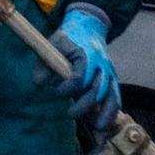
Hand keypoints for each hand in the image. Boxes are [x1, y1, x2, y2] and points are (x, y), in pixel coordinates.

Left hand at [54, 5, 122, 128]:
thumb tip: (39, 83)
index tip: (58, 91)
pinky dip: (112, 112)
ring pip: (111, 94)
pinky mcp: (111, 80)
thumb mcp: (51, 45)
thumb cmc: (67, 39)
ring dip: (105, 112)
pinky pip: (115, 97)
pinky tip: (104, 124)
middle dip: (85, 103)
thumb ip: (44, 64)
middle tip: (70, 113)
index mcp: (87, 53)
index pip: (81, 75)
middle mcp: (101, 64)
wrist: (88, 27)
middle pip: (98, 88)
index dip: (69, 86)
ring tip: (98, 127)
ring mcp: (108, 72)